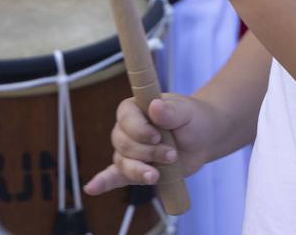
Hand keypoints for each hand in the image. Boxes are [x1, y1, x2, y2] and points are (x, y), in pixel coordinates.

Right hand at [84, 94, 214, 194]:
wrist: (204, 139)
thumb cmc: (194, 119)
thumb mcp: (187, 112)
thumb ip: (171, 111)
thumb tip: (155, 106)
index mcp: (137, 107)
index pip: (125, 117)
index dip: (139, 129)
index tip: (157, 136)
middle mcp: (128, 128)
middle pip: (124, 143)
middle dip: (148, 152)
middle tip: (171, 153)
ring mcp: (130, 150)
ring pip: (122, 162)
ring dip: (141, 170)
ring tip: (158, 174)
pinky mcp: (135, 169)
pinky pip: (114, 176)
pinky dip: (103, 182)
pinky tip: (91, 188)